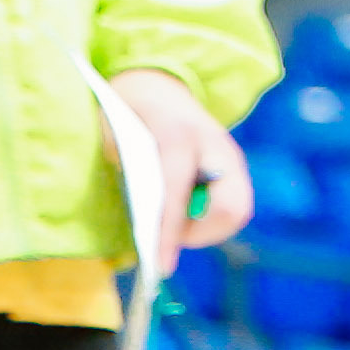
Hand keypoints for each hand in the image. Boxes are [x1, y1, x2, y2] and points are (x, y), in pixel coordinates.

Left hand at [106, 66, 254, 249]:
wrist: (155, 83)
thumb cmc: (127, 113)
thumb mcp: (112, 135)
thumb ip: (128, 172)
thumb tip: (146, 223)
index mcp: (178, 134)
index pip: (178, 193)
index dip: (169, 233)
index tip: (160, 267)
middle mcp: (215, 145)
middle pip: (232, 208)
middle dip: (201, 233)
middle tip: (170, 236)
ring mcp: (230, 156)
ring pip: (236, 211)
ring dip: (206, 228)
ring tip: (174, 224)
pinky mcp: (234, 168)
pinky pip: (232, 205)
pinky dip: (209, 219)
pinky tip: (184, 214)